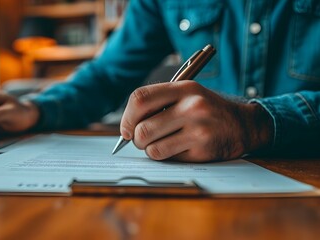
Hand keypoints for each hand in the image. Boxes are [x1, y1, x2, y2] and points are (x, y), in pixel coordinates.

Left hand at [120, 81, 272, 161]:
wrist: (244, 125)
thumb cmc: (208, 110)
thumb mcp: (188, 95)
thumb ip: (159, 104)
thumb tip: (126, 128)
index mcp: (184, 88)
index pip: (140, 99)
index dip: (126, 117)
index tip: (126, 129)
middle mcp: (192, 106)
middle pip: (142, 128)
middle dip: (136, 139)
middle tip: (143, 140)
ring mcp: (198, 129)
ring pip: (152, 148)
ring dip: (150, 150)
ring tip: (161, 144)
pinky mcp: (202, 149)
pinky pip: (168, 158)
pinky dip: (166, 157)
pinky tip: (178, 149)